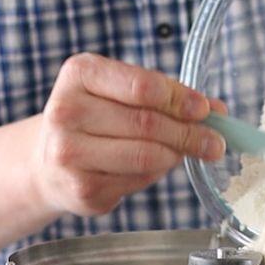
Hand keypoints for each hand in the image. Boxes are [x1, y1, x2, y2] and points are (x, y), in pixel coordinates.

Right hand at [32, 53, 226, 216]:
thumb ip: (166, 96)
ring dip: (177, 155)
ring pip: (146, 155)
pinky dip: (156, 173)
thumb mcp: (120, 92)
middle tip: (214, 141)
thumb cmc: (94, 119)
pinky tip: (155, 166)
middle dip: (189, 133)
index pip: (142, 86)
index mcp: (79, 74)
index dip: (180, 99)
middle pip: (147, 123)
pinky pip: (137, 180)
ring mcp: (70, 154)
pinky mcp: (82, 190)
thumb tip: (216, 110)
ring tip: (191, 152)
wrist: (48, 161)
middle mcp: (66, 111)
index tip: (204, 109)